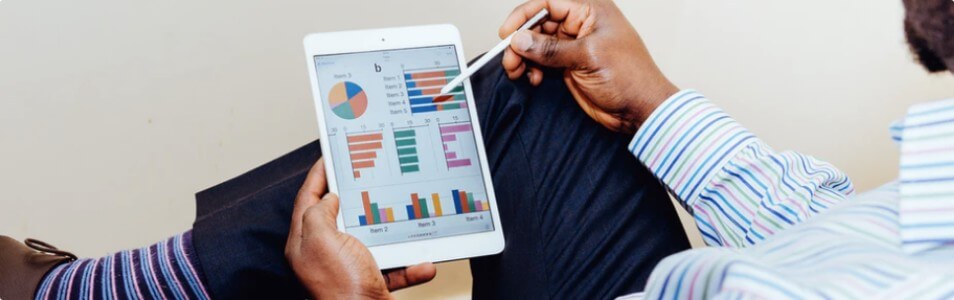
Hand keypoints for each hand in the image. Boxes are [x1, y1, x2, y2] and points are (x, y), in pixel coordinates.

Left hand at [285, 158, 436, 298]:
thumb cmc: (341, 288)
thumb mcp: (322, 240)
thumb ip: (319, 213)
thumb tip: (329, 199)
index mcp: (306, 243)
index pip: (307, 200)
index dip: (318, 176)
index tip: (329, 156)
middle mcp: (325, 255)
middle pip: (339, 216)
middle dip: (356, 197)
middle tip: (368, 175)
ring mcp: (348, 269)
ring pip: (372, 240)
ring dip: (392, 232)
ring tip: (403, 216)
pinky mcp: (371, 283)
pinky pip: (394, 267)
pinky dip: (410, 265)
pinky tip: (423, 263)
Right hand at [500, 0, 679, 133]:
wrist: (640, 109)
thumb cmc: (630, 77)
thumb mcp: (587, 57)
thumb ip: (551, 49)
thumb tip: (520, 40)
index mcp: (590, 11)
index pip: (549, 3)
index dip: (525, 15)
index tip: (508, 33)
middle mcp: (581, 25)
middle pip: (539, 24)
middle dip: (521, 41)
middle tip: (510, 58)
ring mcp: (574, 46)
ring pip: (537, 44)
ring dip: (523, 57)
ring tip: (517, 71)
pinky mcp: (569, 66)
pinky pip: (542, 61)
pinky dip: (532, 69)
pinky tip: (533, 79)